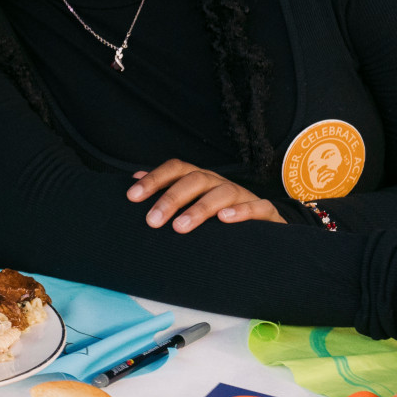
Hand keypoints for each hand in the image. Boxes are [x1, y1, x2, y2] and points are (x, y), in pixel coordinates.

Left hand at [127, 159, 283, 232]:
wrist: (262, 225)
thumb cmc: (217, 213)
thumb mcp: (190, 202)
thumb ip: (164, 190)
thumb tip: (132, 179)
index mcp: (199, 179)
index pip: (175, 169)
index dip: (153, 179)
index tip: (132, 197)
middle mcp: (219, 183)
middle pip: (195, 180)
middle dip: (171, 199)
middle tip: (152, 221)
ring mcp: (243, 195)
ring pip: (223, 192)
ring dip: (200, 208)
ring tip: (180, 227)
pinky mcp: (265, 211)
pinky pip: (259, 207)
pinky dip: (242, 211)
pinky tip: (224, 219)